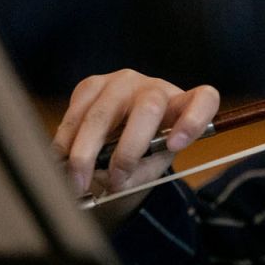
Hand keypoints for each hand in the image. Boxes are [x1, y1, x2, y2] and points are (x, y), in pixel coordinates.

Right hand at [51, 69, 218, 223]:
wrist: (115, 133)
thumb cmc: (141, 151)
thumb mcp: (150, 165)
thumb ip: (140, 174)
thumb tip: (115, 180)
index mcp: (182, 105)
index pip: (204, 100)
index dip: (194, 119)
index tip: (176, 145)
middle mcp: (156, 87)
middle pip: (149, 108)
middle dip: (128, 150)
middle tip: (114, 180)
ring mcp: (123, 81)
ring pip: (103, 113)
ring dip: (85, 153)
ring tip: (77, 183)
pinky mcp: (92, 84)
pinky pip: (76, 113)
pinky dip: (65, 142)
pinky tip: (61, 162)